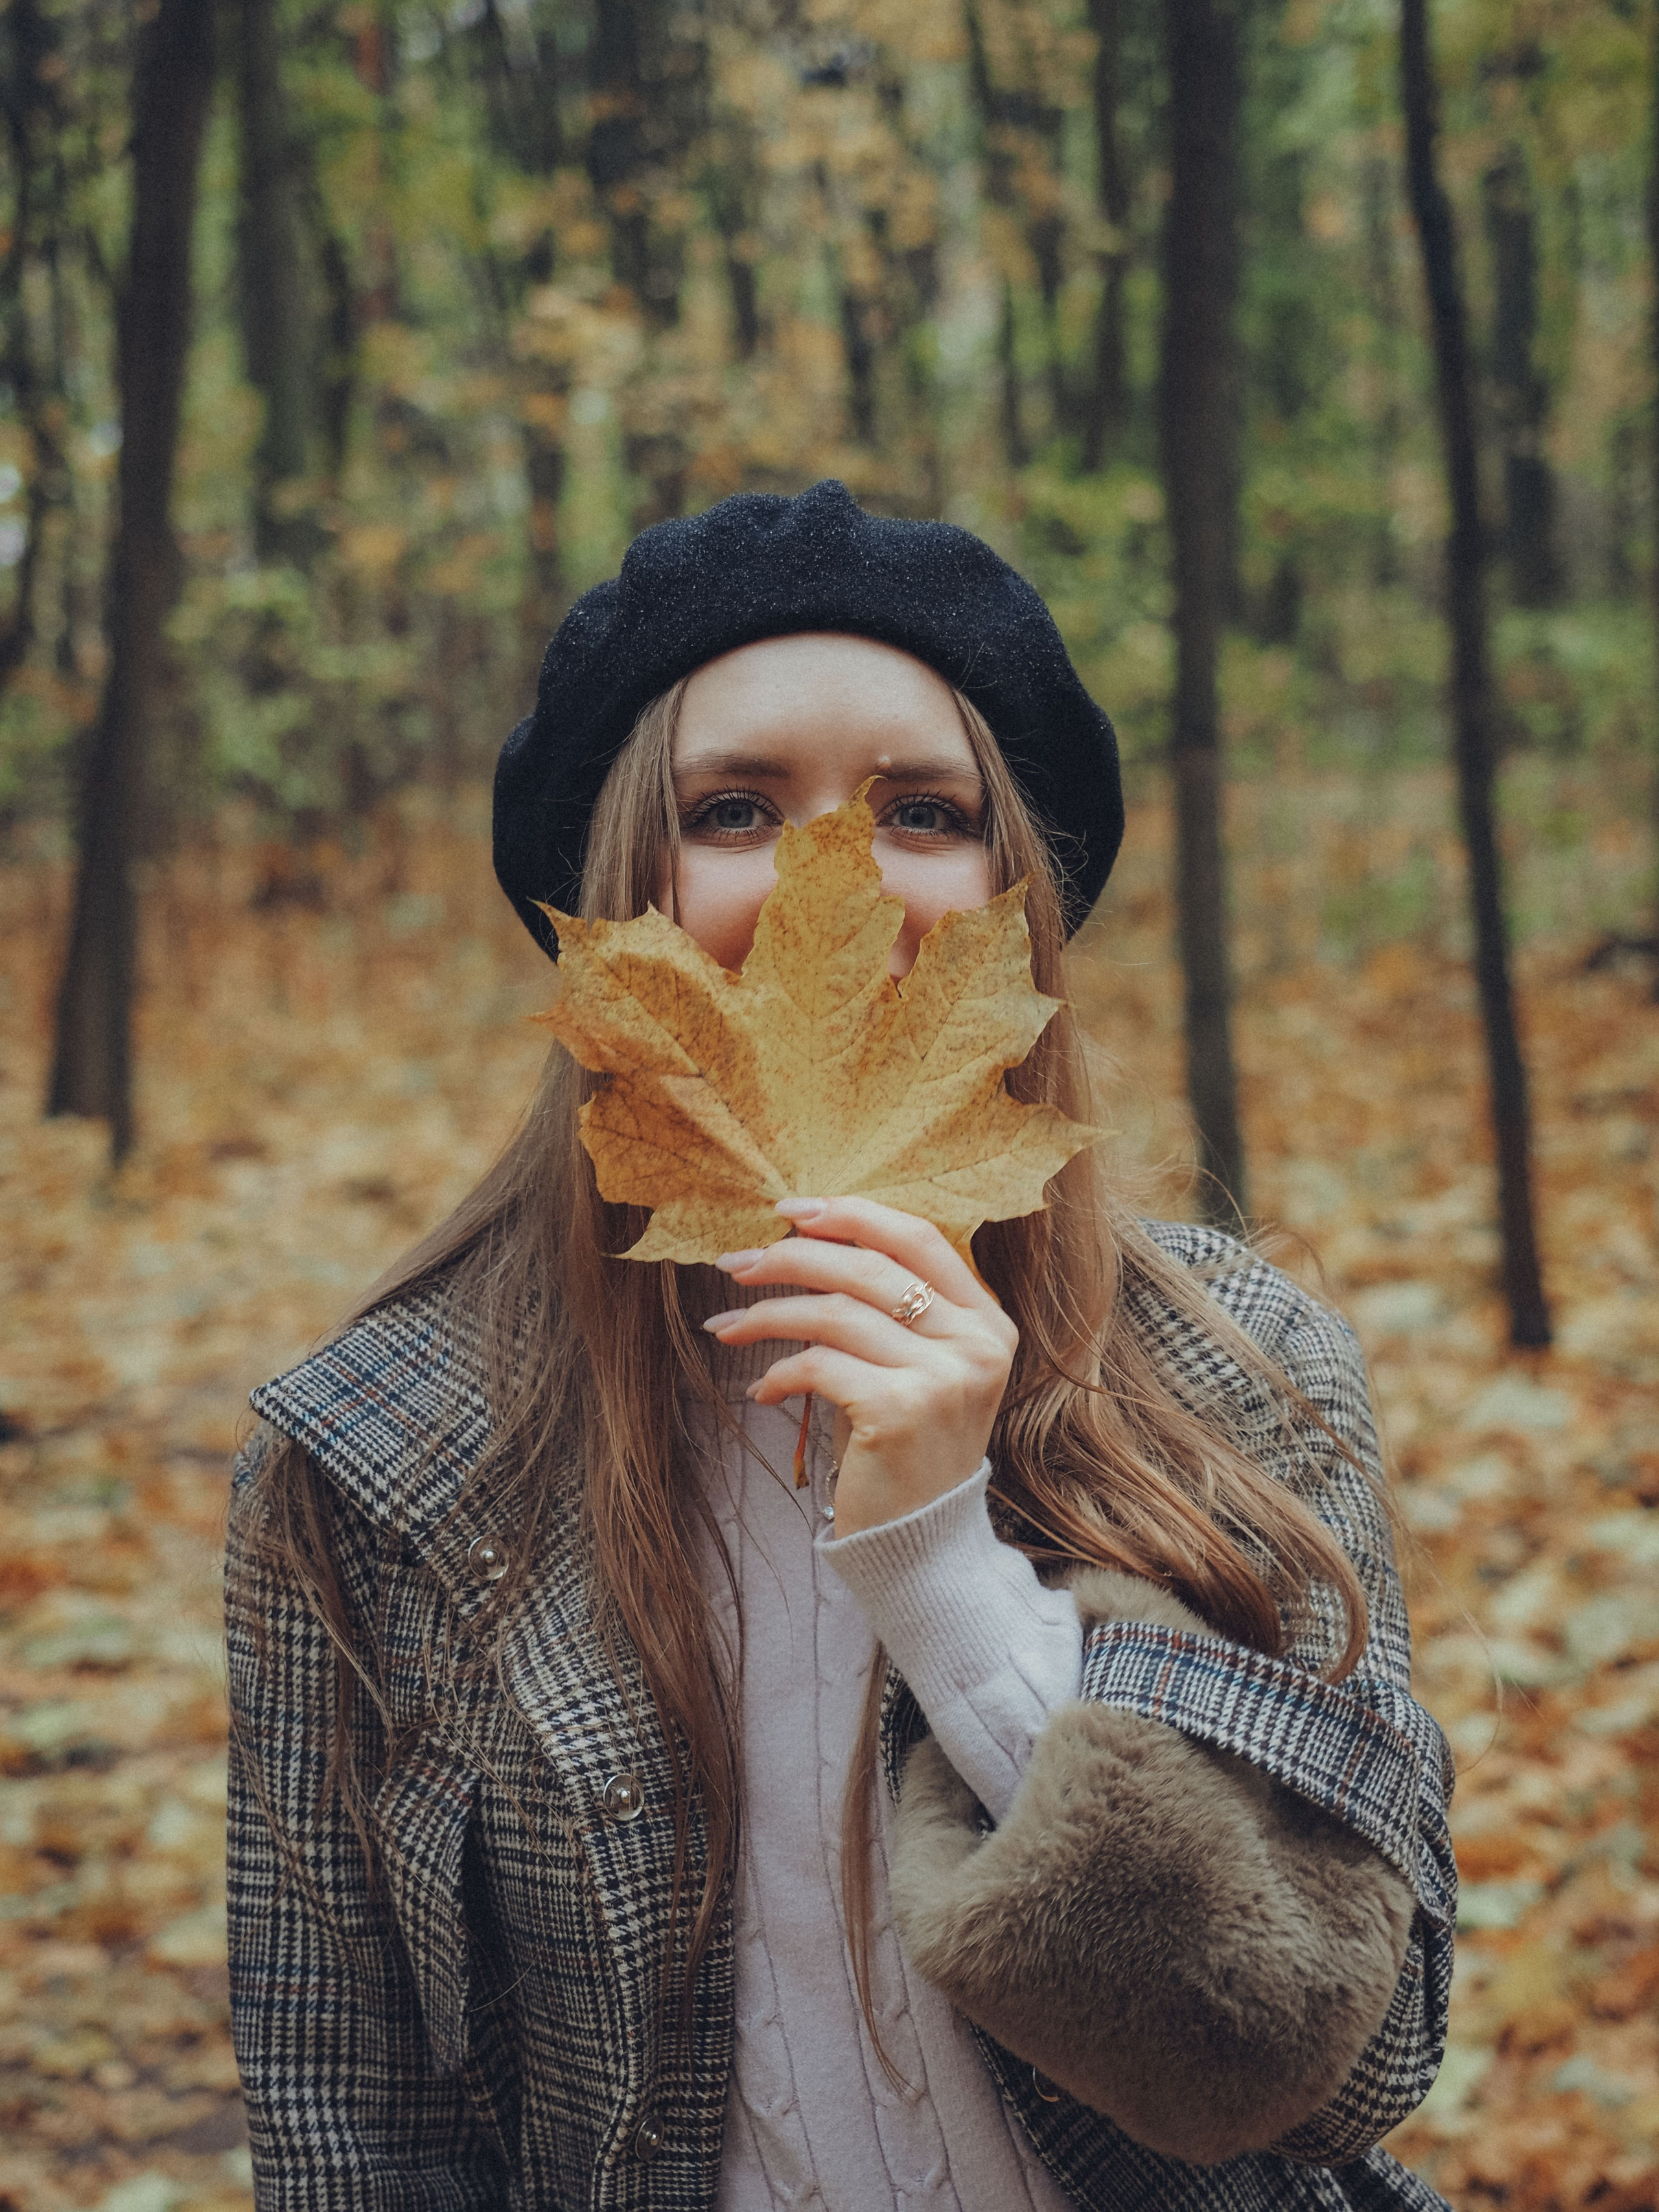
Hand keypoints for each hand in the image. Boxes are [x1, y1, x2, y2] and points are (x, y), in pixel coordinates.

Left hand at [702, 1196, 1018, 1536]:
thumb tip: (800, 1241)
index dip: (852, 1214)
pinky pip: (819, 1365)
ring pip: (835, 1313)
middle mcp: (976, 1343)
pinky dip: (779, 1372)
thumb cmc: (902, 1447)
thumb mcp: (910, 1367)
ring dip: (767, 1314)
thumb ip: (882, 1308)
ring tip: (727, 1328)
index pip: (918, 1237)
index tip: (790, 1211)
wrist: (920, 1545)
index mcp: (985, 1320)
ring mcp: (944, 1376)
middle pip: (867, 1267)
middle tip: (735, 1265)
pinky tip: (763, 1390)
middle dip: (790, 1258)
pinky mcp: (903, 1410)